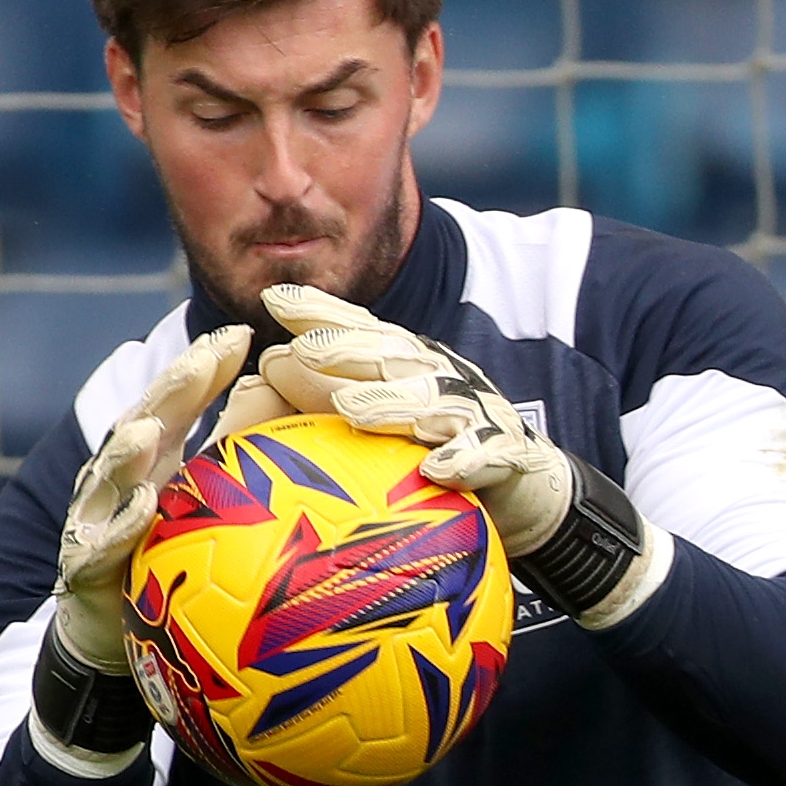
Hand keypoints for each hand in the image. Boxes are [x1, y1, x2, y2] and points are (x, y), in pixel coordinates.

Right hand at [56, 324, 254, 667]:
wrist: (109, 627)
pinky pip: (103, 543)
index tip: (243, 334)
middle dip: (173, 390)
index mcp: (152, 457)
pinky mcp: (85, 564)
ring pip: (111, 476)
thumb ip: (240, 454)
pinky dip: (122, 523)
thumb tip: (292, 404)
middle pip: (146, 422)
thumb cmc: (165, 556)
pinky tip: (142, 506)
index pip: (182, 401)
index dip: (207, 367)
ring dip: (130, 451)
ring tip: (153, 429)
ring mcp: (97, 516)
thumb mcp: (206, 501)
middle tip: (204, 358)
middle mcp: (120, 477)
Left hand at [259, 283, 667, 626]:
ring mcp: (474, 414)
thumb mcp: (379, 419)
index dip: (322, 314)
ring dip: (393, 403)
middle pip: (392, 358)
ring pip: (433, 402)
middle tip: (303, 349)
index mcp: (406, 367)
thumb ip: (323, 396)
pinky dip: (465, 459)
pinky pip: (487, 454)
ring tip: (352, 411)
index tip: (274, 300)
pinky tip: (438, 469)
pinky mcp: (506, 454)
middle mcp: (438, 379)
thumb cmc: (435, 450)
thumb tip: (261, 371)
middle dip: (348, 349)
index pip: (361, 333)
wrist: (524, 484)